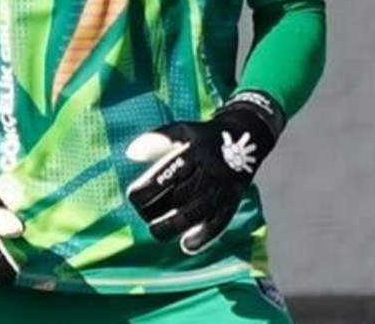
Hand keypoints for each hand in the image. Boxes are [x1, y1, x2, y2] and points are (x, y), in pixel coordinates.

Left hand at [125, 91, 283, 254]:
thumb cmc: (202, 136)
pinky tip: (186, 245)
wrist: (245, 136)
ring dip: (173, 226)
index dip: (148, 189)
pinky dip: (203, 237)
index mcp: (195, 151)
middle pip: (180, 196)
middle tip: (142, 214)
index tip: (132, 196)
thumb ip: (156, 139)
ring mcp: (223, 188)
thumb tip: (130, 154)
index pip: (167, 174)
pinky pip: (219, 223)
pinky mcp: (233, 201)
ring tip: (156, 231)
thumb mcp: (181, 130)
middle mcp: (210, 170)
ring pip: (197, 213)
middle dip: (156, 209)